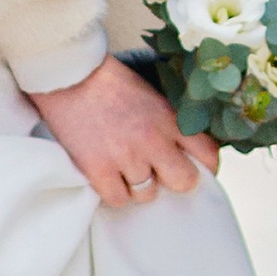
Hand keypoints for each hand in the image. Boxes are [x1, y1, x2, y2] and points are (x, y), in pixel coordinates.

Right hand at [32, 57, 218, 205]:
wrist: (68, 76)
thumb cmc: (108, 84)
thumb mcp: (151, 96)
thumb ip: (170, 123)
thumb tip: (186, 152)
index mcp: (169, 118)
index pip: (208, 155)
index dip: (206, 168)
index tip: (197, 169)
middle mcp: (152, 140)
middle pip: (184, 181)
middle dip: (174, 180)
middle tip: (160, 172)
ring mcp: (125, 157)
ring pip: (148, 194)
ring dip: (138, 185)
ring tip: (124, 166)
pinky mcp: (98, 169)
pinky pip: (118, 199)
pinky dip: (114, 192)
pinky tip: (108, 175)